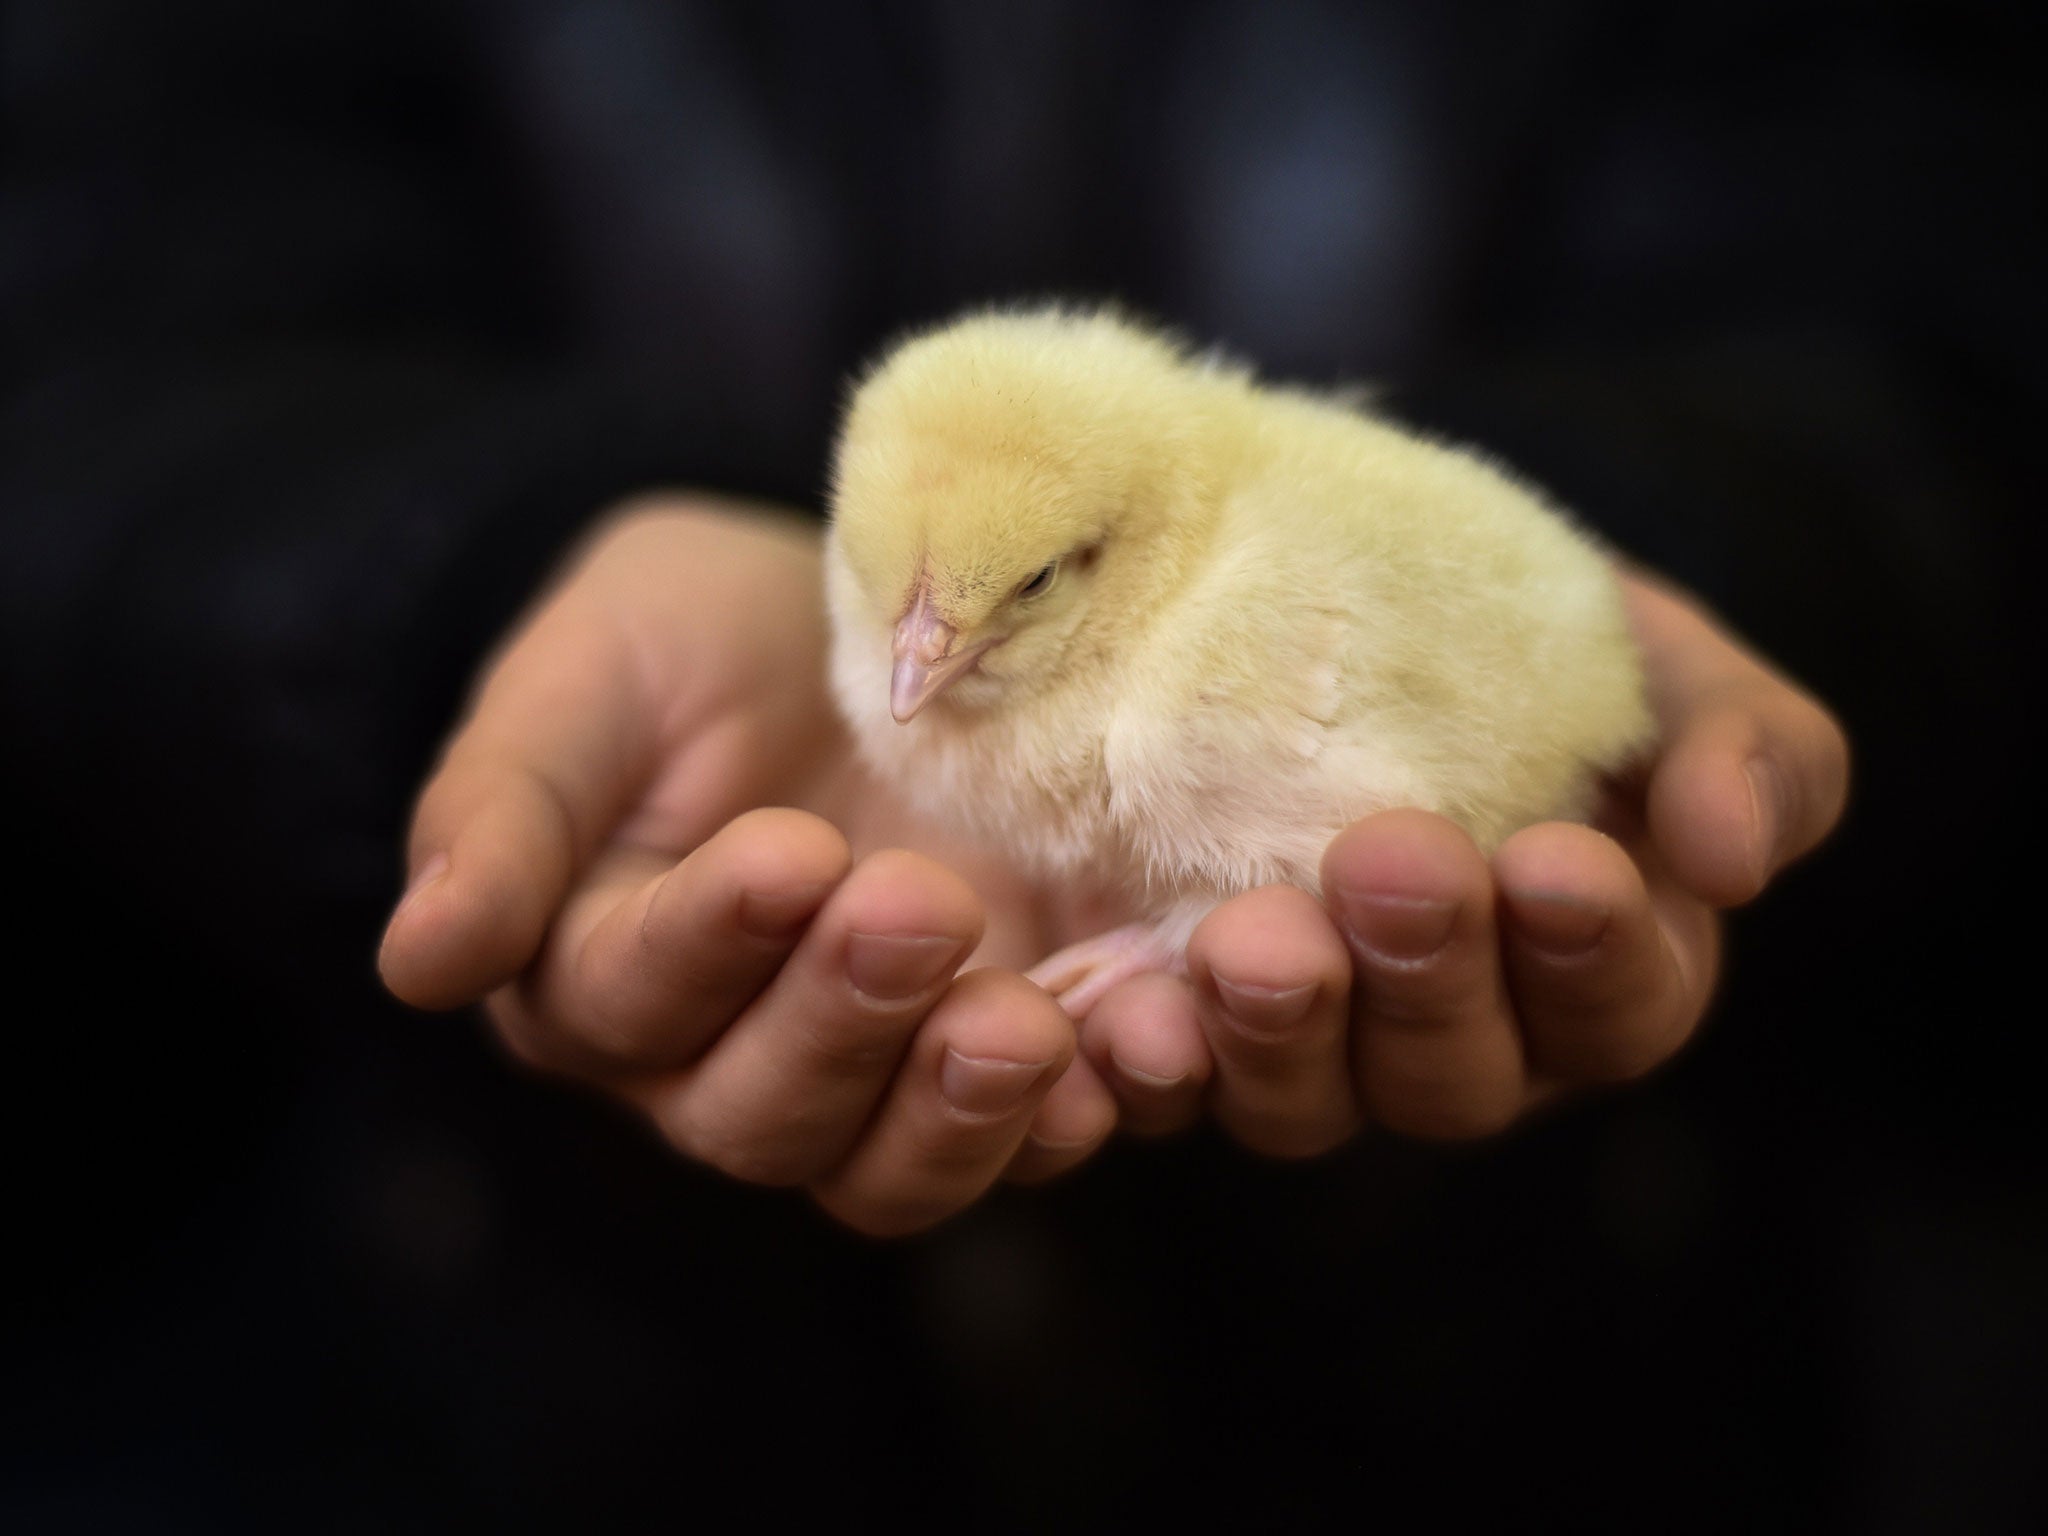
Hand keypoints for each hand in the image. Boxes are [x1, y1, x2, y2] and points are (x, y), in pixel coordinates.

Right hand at [379, 498, 1123, 1235]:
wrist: (840, 626)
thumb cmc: (684, 640)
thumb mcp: (587, 677)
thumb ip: (504, 810)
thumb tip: (417, 960)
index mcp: (601, 971)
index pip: (631, 998)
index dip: (708, 944)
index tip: (789, 851)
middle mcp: (729, 1056)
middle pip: (764, 1115)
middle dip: (844, 1022)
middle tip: (921, 905)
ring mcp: (880, 1066)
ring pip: (894, 1166)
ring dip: (966, 1111)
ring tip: (1034, 1024)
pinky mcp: (1012, 1043)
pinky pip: (1037, 1129)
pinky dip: (1090, 1102)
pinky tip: (1140, 1045)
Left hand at [1069, 568, 1851, 1152]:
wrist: (1328, 589)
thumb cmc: (1534, 637)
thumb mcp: (1664, 663)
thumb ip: (1747, 750)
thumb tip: (1734, 858)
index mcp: (1585, 978)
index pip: (1616, 1007)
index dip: (1593, 952)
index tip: (1558, 860)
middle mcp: (1445, 1042)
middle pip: (1452, 1075)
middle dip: (1426, 977)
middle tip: (1390, 863)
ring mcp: (1302, 1048)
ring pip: (1300, 1099)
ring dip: (1276, 1030)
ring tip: (1245, 940)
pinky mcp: (1172, 1020)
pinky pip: (1155, 1082)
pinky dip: (1139, 1061)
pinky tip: (1115, 1014)